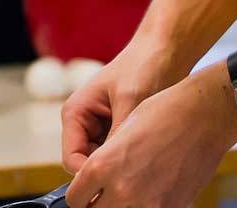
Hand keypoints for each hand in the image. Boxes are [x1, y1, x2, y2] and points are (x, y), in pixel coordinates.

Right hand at [61, 33, 188, 171]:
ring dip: (122, 167)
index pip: (71, 160)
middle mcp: (84, 124)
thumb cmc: (143, 67)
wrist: (164, 52)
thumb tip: (115, 172)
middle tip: (135, 178)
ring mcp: (101, 130)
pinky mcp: (119, 133)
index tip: (116, 184)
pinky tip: (151, 160)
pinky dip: (133, 162)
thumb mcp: (129, 103)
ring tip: (146, 167)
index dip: (90, 176)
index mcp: (75, 113)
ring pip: (105, 164)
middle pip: (87, 165)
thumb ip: (117, 137)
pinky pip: (121, 158)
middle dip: (108, 173)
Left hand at [65, 65, 236, 207]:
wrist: (204, 115)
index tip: (85, 191)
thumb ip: (105, 162)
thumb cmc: (163, 113)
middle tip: (103, 195)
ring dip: (121, 206)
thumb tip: (97, 184)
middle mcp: (122, 189)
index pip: (75, 199)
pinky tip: (152, 190)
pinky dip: (146, 205)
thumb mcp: (122, 130)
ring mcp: (149, 202)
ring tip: (129, 191)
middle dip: (97, 204)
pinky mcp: (172, 207)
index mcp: (103, 165)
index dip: (78, 194)